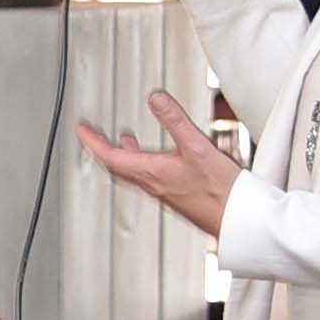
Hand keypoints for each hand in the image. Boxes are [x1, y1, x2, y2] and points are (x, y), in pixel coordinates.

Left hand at [77, 90, 240, 238]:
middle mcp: (152, 185)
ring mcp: (163, 192)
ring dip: (123, 155)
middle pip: (116, 167)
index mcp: (150, 173)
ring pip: (132, 173)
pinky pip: (148, 178)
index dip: (92, 142)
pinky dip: (143, 164)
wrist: (237, 220)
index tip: (81, 130)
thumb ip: (175, 121)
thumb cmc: (220, 191)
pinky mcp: (176, 196)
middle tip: (93, 136)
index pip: (109, 156)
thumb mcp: (197, 147)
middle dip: (102, 149)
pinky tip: (157, 158)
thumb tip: (155, 100)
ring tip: (122, 141)